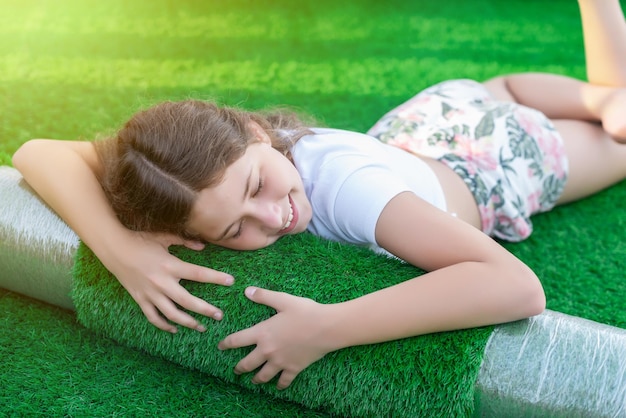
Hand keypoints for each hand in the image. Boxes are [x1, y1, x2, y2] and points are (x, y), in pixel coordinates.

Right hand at [103, 230, 233, 332]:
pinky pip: (153, 317)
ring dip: (188, 322)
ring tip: (201, 327)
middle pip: (188, 301)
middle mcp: (162, 282)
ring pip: (172, 314)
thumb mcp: (164, 238)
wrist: (113, 248)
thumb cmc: (140, 240)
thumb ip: (185, 242)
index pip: (199, 274)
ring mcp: (150, 293)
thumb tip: (203, 247)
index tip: (231, 282)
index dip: (216, 278)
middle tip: (219, 316)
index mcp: (170, 266)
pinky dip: (164, 325)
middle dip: (205, 310)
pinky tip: (174, 329)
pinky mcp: (140, 299)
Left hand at [218, 287, 334, 389]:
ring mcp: (280, 362)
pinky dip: (280, 385)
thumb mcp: (283, 300)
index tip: (220, 346)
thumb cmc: (305, 311)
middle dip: (239, 368)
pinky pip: (284, 381)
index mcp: (262, 333)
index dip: (226, 344)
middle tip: (236, 370)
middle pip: (247, 363)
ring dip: (256, 379)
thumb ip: (264, 296)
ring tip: (254, 381)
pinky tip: (278, 386)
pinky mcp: (293, 369)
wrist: (326, 328)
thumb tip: (247, 290)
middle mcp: (268, 350)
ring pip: (263, 376)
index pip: (237, 340)